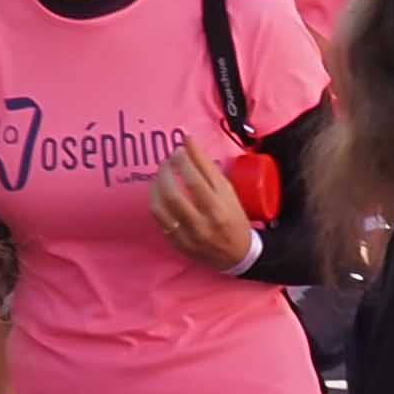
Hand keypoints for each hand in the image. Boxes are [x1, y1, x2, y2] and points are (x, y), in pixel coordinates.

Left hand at [146, 136, 255, 272]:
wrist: (237, 254)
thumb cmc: (233, 217)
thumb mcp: (227, 190)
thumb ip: (205, 164)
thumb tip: (188, 139)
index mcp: (218, 209)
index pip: (194, 180)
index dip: (182, 161)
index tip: (178, 151)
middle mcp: (202, 225)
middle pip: (172, 194)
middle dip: (165, 172)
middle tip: (167, 162)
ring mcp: (187, 237)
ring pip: (160, 207)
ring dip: (156, 186)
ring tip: (161, 176)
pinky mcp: (178, 244)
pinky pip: (158, 220)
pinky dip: (156, 202)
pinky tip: (159, 193)